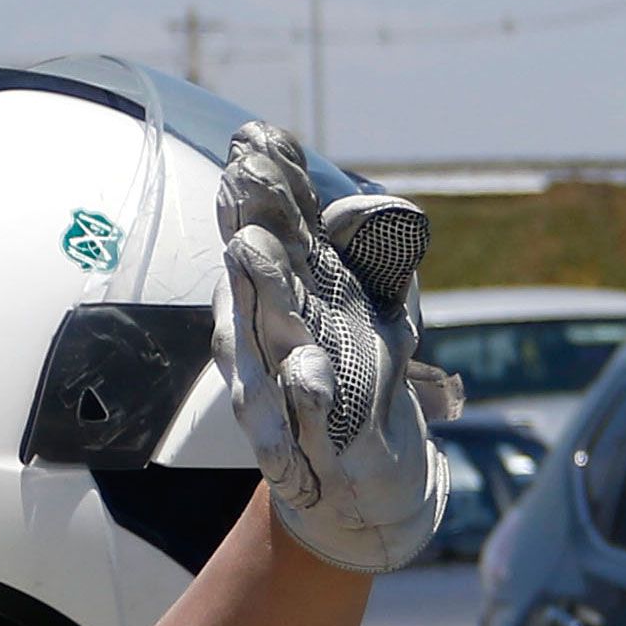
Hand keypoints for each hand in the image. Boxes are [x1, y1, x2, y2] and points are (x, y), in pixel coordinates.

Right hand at [213, 121, 450, 573]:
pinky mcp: (301, 450)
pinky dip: (299, 398)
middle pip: (255, 275)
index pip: (277, 231)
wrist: (360, 490)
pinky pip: (296, 423)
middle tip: (240, 175)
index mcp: (292, 297)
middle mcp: (270, 338)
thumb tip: (364, 206)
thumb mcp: (385, 308)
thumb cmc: (365, 384)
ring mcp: (277, 393)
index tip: (258, 136)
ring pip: (261, 339)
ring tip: (251, 248)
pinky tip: (309, 369)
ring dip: (256, 292)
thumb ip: (378, 256)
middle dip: (249, 220)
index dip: (269, 187)